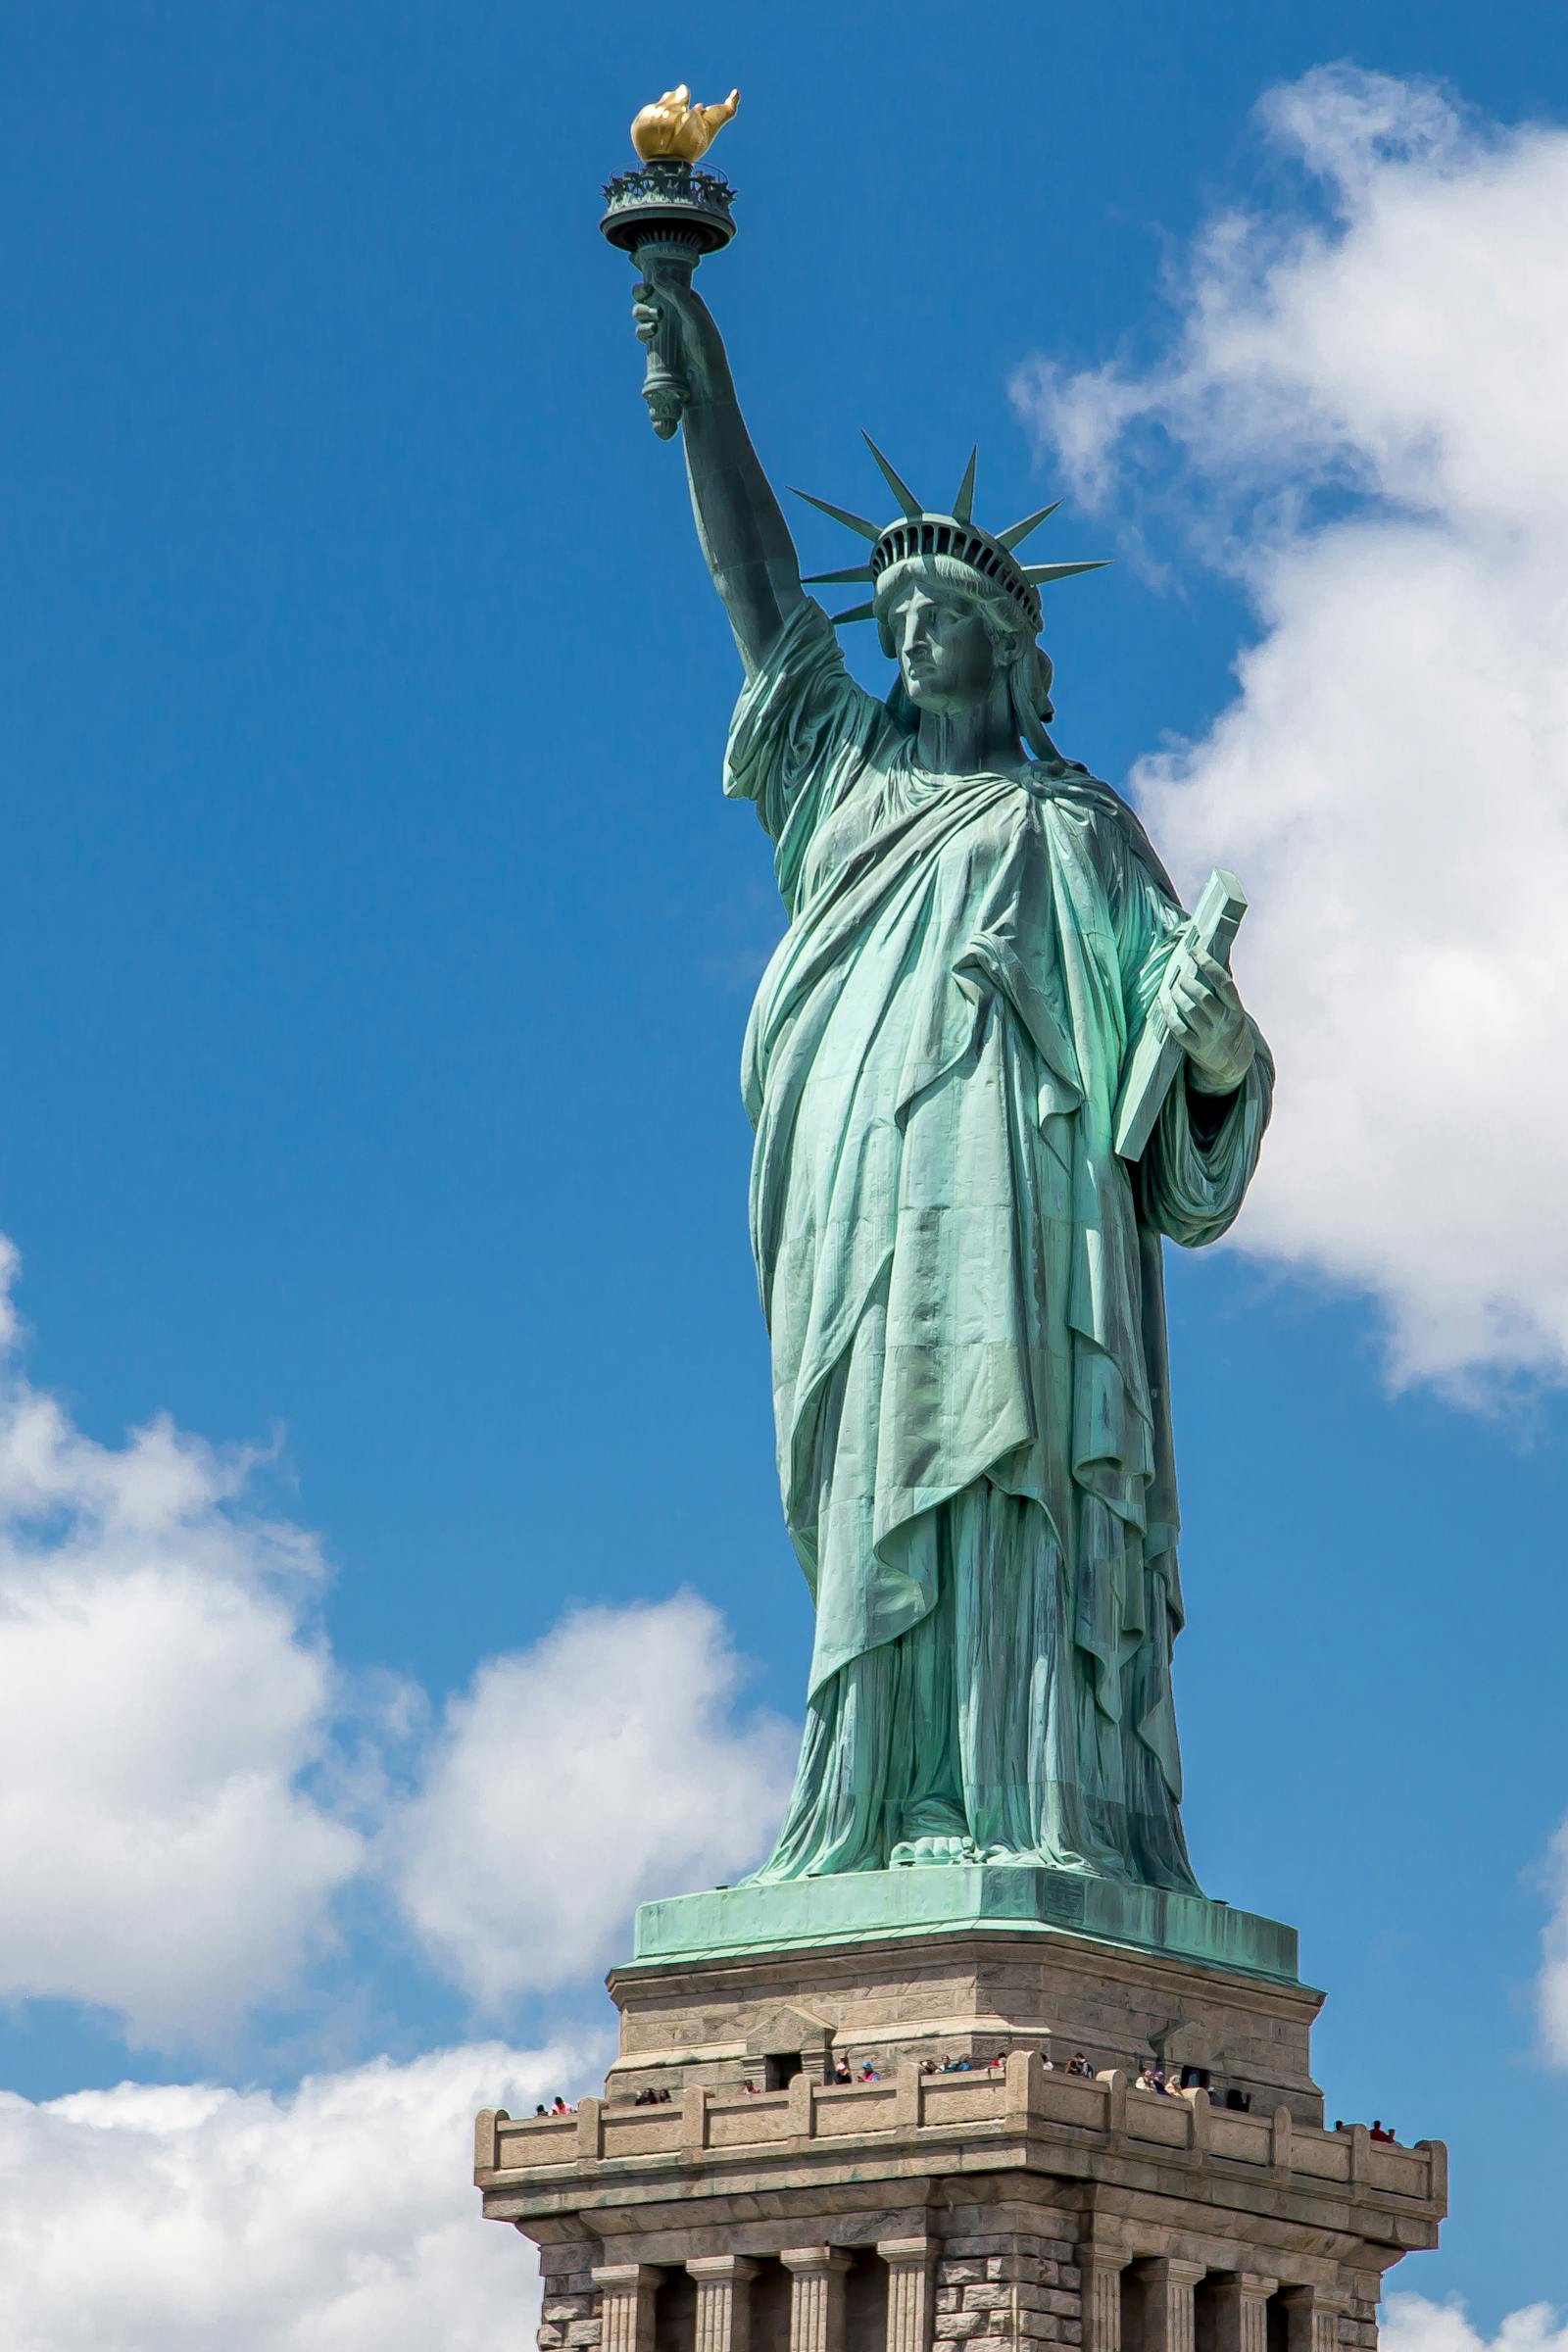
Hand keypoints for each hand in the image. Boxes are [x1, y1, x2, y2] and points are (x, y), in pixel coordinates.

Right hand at [630, 271, 730, 404]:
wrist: (706, 385)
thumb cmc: (707, 350)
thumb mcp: (695, 318)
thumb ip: (678, 296)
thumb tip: (656, 276)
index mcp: (689, 302)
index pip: (667, 283)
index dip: (654, 280)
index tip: (648, 284)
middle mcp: (677, 314)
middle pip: (651, 296)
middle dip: (643, 295)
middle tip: (644, 296)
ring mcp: (667, 331)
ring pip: (644, 314)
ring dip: (642, 313)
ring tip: (653, 322)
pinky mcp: (659, 348)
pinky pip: (643, 333)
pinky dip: (642, 330)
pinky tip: (649, 334)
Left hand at [1157, 937, 1254, 1094]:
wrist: (1233, 1063)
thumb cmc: (1230, 1025)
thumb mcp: (1233, 1007)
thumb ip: (1225, 983)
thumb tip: (1220, 951)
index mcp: (1235, 1009)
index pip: (1224, 982)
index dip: (1209, 964)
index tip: (1195, 950)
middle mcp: (1224, 1022)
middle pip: (1203, 996)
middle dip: (1188, 982)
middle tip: (1180, 976)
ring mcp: (1209, 1036)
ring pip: (1189, 1011)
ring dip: (1176, 996)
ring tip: (1172, 989)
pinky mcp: (1195, 1048)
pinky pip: (1178, 1030)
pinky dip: (1168, 1015)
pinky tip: (1163, 1004)